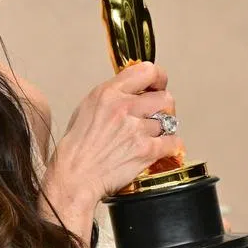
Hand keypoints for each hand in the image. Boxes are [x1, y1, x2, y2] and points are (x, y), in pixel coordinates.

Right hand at [45, 62, 183, 211]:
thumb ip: (112, 96)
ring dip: (164, 129)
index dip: (158, 79)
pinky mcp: (146, 151)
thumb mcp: (87, 108)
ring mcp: (136, 129)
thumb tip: (133, 90)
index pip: (147, 71)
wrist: (74, 176)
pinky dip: (170, 146)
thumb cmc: (77, 147)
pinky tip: (160, 149)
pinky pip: (173, 142)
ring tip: (152, 136)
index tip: (158, 85)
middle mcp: (123, 107)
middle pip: (165, 97)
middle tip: (157, 116)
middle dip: (164, 107)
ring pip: (170, 121)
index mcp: (108, 93)